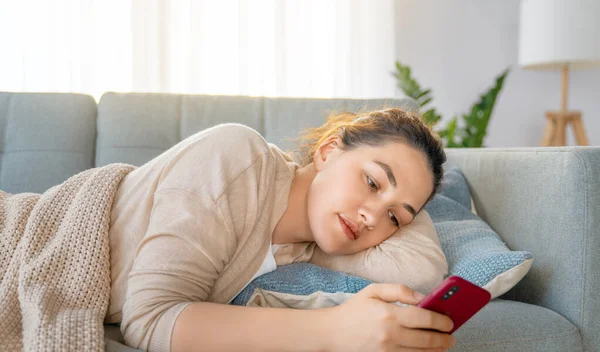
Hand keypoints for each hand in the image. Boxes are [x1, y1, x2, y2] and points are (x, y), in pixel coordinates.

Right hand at [324, 283, 455, 351]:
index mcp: (389, 314)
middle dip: (444, 338)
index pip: (424, 319)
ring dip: (437, 350)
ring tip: (444, 344)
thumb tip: (424, 298)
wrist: (332, 332)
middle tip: (451, 336)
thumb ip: (400, 290)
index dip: (442, 321)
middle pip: (427, 340)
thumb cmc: (354, 310)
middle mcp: (390, 335)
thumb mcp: (374, 291)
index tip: (450, 321)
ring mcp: (387, 351)